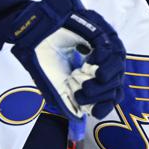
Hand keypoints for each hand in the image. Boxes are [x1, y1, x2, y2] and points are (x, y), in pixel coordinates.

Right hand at [10, 0, 125, 118]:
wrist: (31, 38)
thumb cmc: (44, 58)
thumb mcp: (55, 84)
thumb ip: (68, 100)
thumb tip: (78, 117)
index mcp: (94, 75)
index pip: (112, 94)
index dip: (105, 104)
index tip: (93, 112)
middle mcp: (103, 63)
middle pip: (117, 83)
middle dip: (99, 94)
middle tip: (80, 94)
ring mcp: (103, 46)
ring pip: (117, 66)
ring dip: (102, 78)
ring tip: (84, 80)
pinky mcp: (99, 31)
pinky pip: (110, 47)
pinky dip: (102, 58)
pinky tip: (89, 62)